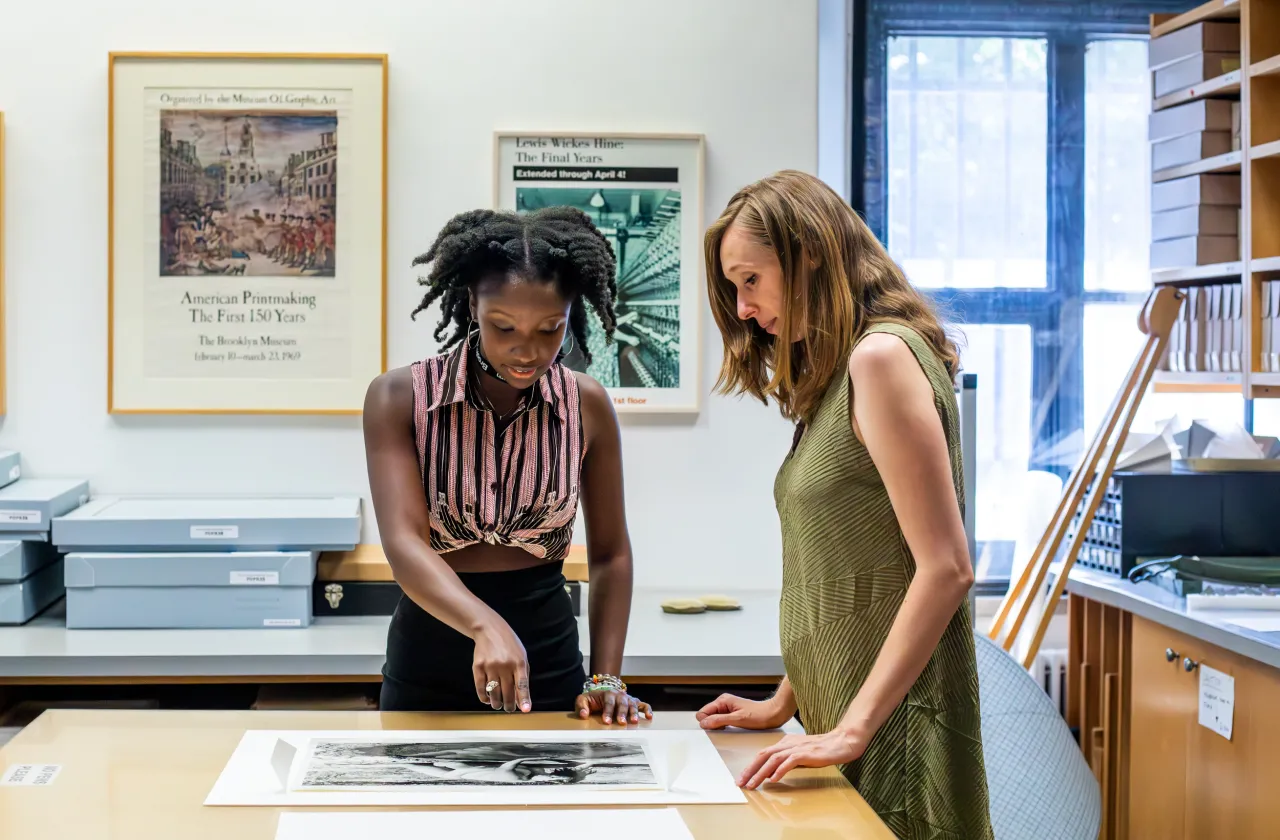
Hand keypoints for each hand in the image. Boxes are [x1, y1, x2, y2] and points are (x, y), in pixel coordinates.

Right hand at [472, 619, 530, 712]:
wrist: (489, 629)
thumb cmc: (509, 645)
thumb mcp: (521, 656)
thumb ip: (522, 676)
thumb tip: (521, 699)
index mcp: (519, 662)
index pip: (522, 684)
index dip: (524, 698)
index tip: (525, 710)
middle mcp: (505, 665)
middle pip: (507, 692)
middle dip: (509, 705)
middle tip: (509, 709)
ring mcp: (490, 666)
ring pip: (494, 693)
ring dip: (496, 703)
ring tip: (498, 705)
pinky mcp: (477, 667)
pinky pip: (481, 688)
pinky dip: (484, 697)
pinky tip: (487, 699)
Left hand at [575, 689, 652, 724]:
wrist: (602, 694)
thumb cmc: (592, 700)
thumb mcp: (583, 700)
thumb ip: (581, 706)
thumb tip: (584, 714)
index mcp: (607, 694)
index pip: (608, 703)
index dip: (608, 712)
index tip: (606, 721)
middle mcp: (619, 695)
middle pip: (622, 704)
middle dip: (622, 713)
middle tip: (621, 723)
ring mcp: (628, 699)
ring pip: (633, 704)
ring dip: (634, 713)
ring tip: (634, 722)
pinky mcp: (634, 702)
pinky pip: (643, 705)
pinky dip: (647, 710)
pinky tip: (649, 717)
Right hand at [696, 693, 792, 730]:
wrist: (773, 714)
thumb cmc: (759, 715)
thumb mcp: (737, 719)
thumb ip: (719, 720)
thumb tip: (704, 723)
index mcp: (722, 701)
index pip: (702, 712)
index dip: (707, 722)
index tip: (717, 727)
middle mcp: (723, 703)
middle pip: (707, 716)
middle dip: (712, 724)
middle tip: (726, 727)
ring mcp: (728, 708)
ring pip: (714, 719)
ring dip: (718, 726)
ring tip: (731, 727)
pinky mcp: (732, 714)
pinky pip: (721, 721)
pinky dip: (724, 726)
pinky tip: (733, 728)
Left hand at [736, 728, 866, 788]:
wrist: (841, 741)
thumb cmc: (822, 749)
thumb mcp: (799, 755)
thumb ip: (784, 762)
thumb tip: (769, 773)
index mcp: (785, 742)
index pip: (763, 753)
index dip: (751, 766)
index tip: (742, 778)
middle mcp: (788, 743)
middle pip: (763, 755)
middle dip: (750, 769)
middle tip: (741, 782)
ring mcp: (797, 747)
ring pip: (773, 759)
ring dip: (761, 773)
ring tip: (753, 784)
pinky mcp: (806, 753)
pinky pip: (790, 761)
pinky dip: (780, 770)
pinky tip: (774, 779)